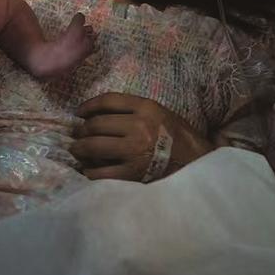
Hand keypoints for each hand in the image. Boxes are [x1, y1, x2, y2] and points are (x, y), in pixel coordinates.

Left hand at [73, 93, 211, 181]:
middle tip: (76, 134)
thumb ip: (135, 110)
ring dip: (80, 148)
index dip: (88, 105)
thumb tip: (100, 114)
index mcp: (147, 108)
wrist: (199, 165)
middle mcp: (139, 126)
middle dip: (81, 130)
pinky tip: (87, 170)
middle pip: (96, 124)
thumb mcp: (162, 114)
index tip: (79, 112)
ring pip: (93, 146)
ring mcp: (134, 151)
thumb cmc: (181, 139)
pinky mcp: (132, 174)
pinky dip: (89, 171)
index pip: (108, 100)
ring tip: (76, 150)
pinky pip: (100, 172)